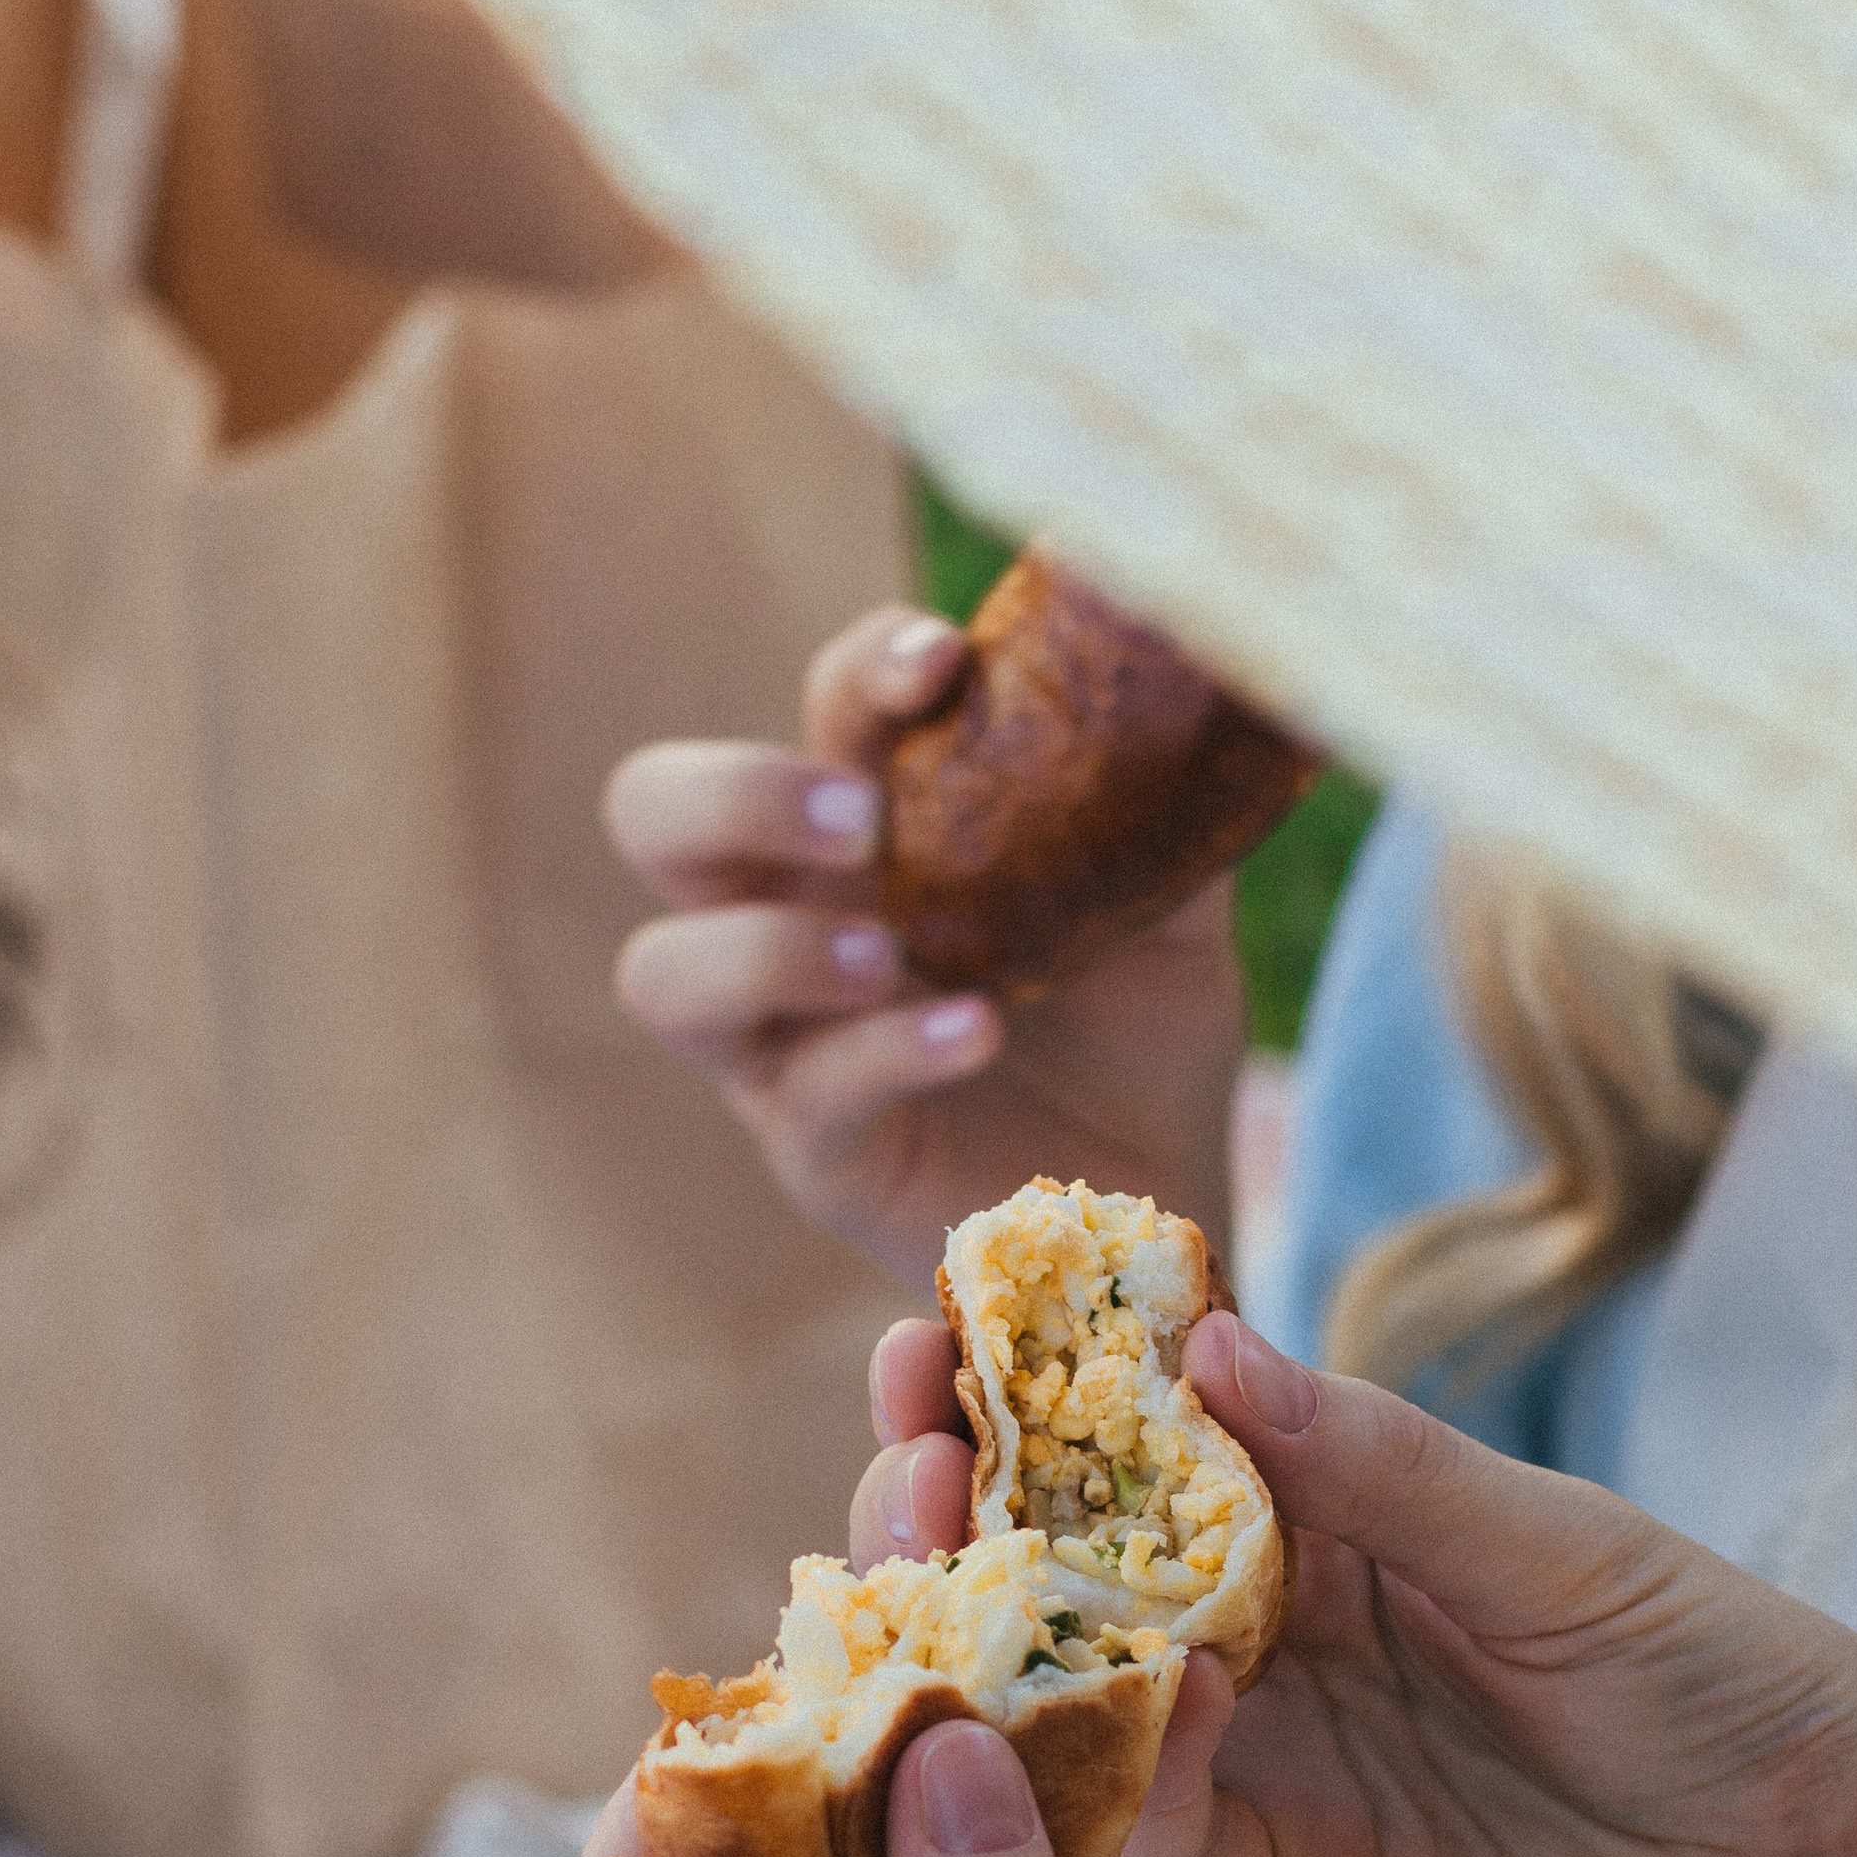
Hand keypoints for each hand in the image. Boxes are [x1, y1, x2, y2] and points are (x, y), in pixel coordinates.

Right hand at [605, 603, 1245, 1288]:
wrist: (1165, 1198)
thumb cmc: (1140, 1041)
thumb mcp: (1171, 906)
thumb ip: (1160, 802)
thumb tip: (1205, 658)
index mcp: (872, 836)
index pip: (817, 715)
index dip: (861, 671)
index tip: (943, 663)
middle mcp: (797, 922)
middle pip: (652, 816)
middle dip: (734, 792)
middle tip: (862, 822)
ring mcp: (789, 1046)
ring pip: (663, 974)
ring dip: (763, 946)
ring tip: (886, 954)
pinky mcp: (822, 1156)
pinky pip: (804, 1093)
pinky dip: (885, 1051)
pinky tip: (977, 1030)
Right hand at [854, 1310, 1856, 1856]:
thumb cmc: (1738, 1686)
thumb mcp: (1569, 1552)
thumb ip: (1387, 1470)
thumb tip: (1208, 1350)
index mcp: (1348, 1511)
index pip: (1155, 1426)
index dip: (1040, 1375)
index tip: (940, 1315)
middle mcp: (1276, 1630)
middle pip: (1070, 1552)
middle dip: (963, 1490)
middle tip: (899, 1441)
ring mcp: (1261, 1763)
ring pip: (1063, 1685)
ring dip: (970, 1621)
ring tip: (904, 1546)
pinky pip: (1129, 1827)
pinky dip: (1067, 1770)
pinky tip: (1028, 1707)